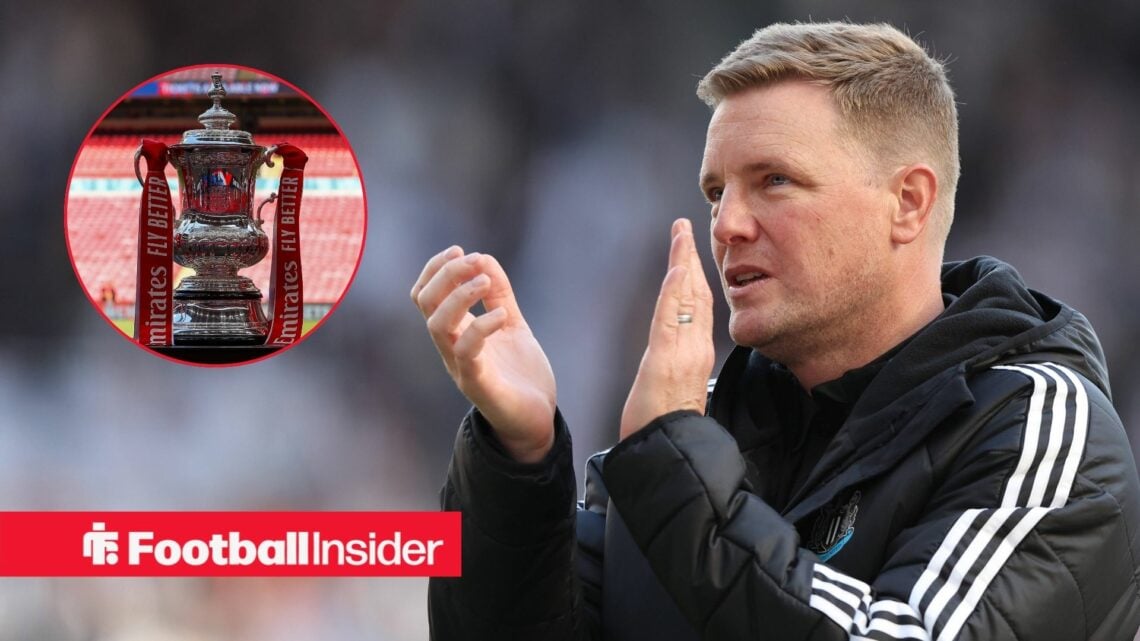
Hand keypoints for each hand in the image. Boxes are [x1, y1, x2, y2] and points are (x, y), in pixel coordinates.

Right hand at [412, 247, 556, 462]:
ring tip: (486, 282)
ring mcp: (461, 366)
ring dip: (459, 296)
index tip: (460, 250)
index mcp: (455, 331)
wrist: (536, 420)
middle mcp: (451, 347)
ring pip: (437, 326)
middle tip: (474, 261)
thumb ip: (500, 294)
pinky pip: (466, 353)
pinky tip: (502, 315)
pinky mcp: (478, 385)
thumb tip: (485, 258)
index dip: (435, 268)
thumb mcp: (511, 324)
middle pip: (426, 304)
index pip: (425, 294)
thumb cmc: (520, 374)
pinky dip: (481, 327)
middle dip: (446, 274)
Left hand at [619, 219, 714, 440]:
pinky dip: (675, 289)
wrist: (666, 455)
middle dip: (690, 257)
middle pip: (696, 294)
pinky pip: (672, 317)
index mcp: (695, 356)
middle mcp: (694, 349)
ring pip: (687, 298)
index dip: (696, 276)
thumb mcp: (674, 394)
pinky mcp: (667, 359)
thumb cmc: (664, 430)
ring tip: (681, 232)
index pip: (699, 307)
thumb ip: (678, 372)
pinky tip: (675, 267)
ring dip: (683, 262)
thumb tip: (678, 364)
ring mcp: (683, 353)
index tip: (690, 251)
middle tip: (685, 226)